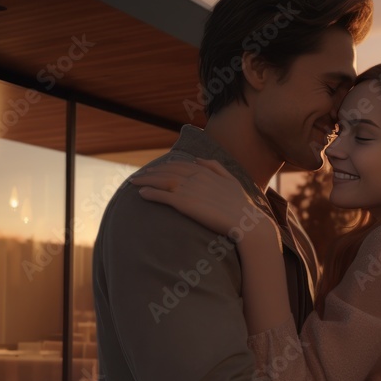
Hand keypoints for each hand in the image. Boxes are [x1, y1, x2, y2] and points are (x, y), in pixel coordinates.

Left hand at [129, 158, 274, 239]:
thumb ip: (215, 167)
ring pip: (162, 181)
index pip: (180, 164)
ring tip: (134, 183)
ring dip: (146, 181)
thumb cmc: (241, 205)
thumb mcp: (231, 180)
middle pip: (167, 171)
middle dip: (151, 172)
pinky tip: (141, 194)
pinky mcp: (185, 204)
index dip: (165, 166)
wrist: (246, 222)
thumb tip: (198, 158)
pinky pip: (163, 196)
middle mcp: (196, 177)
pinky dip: (150, 193)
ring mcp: (189, 190)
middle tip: (138, 176)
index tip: (155, 169)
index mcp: (206, 171)